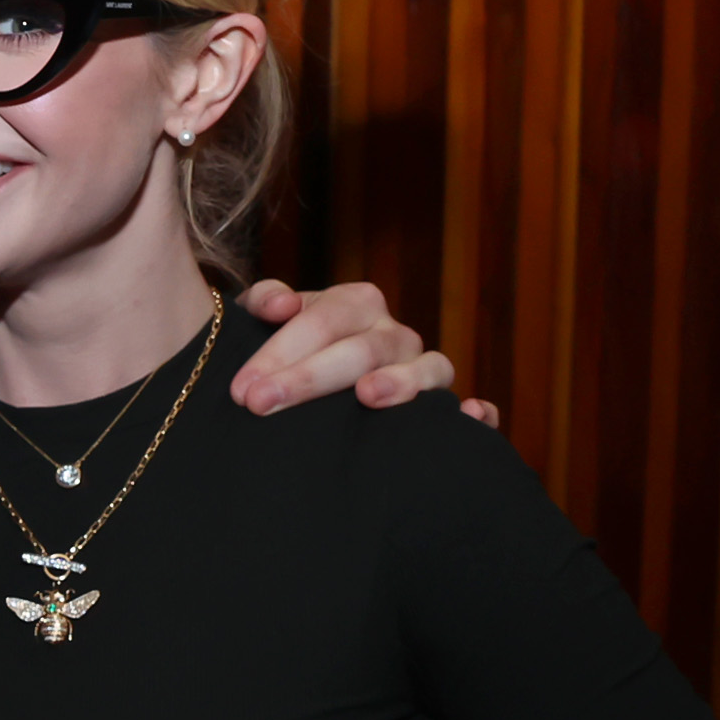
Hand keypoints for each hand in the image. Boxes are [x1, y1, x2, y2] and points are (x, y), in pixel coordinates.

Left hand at [231, 279, 499, 426]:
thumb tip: (278, 304)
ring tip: (367, 396)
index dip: (279, 352)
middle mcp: (394, 333)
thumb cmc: (286, 354)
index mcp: (355, 304)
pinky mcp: (445, 410)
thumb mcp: (266, 322)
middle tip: (262, 404)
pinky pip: (473, 412)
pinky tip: (471, 416)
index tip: (242, 389)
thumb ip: (264, 302)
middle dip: (309, 377)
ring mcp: (423, 369)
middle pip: (361, 348)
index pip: (322, 319)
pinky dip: (478, 414)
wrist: (309, 387)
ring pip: (427, 368)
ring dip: (401, 381)